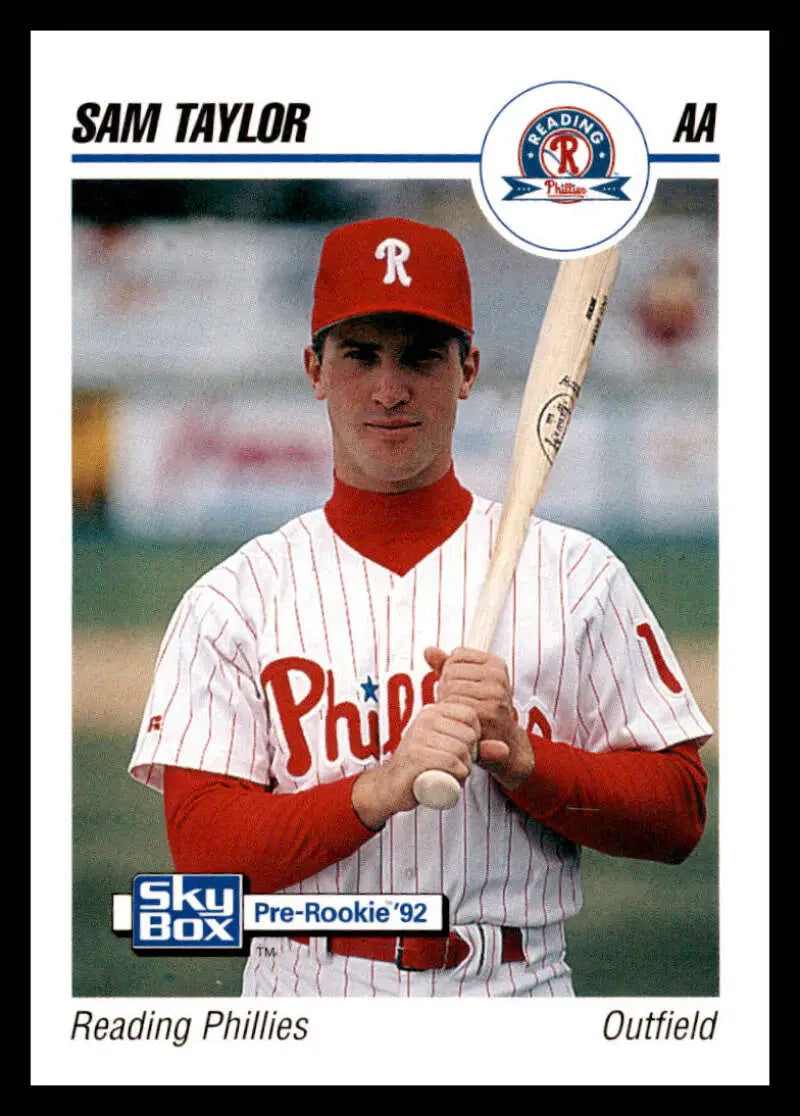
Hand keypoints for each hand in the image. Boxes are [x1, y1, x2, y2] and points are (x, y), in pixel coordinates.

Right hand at [352, 700, 480, 827]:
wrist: (390, 786)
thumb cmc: (423, 767)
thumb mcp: (451, 752)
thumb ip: (479, 749)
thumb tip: (505, 749)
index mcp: (433, 711)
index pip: (471, 715)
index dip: (474, 737)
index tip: (461, 751)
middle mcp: (425, 719)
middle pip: (469, 736)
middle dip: (468, 757)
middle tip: (452, 767)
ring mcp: (419, 736)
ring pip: (461, 751)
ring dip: (462, 769)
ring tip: (446, 774)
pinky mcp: (415, 756)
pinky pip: (451, 763)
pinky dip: (455, 776)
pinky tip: (444, 779)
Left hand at [423, 646, 534, 792]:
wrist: (504, 744)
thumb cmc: (483, 711)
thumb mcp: (468, 684)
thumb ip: (447, 666)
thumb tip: (428, 650)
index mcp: (495, 664)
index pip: (457, 655)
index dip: (451, 673)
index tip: (462, 689)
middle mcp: (498, 676)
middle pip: (451, 670)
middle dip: (447, 688)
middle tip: (458, 705)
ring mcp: (495, 694)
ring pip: (451, 687)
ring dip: (447, 702)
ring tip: (459, 713)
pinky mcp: (489, 713)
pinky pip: (455, 705)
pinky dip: (451, 715)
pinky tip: (459, 722)